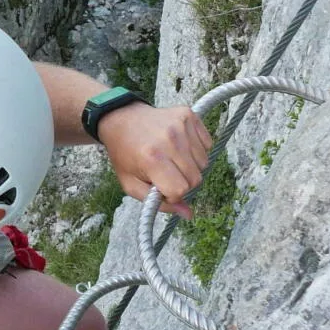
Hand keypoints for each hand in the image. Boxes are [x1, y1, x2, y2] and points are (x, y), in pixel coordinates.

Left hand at [98, 103, 211, 217]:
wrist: (121, 120)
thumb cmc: (125, 155)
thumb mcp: (131, 184)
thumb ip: (158, 204)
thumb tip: (188, 214)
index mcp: (152, 159)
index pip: (181, 190)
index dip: (172, 195)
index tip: (162, 188)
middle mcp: (169, 140)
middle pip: (195, 178)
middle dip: (183, 183)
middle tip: (167, 175)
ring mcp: (181, 126)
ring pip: (204, 163)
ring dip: (190, 167)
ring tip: (172, 160)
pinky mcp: (188, 115)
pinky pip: (208, 144)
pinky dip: (197, 150)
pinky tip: (179, 147)